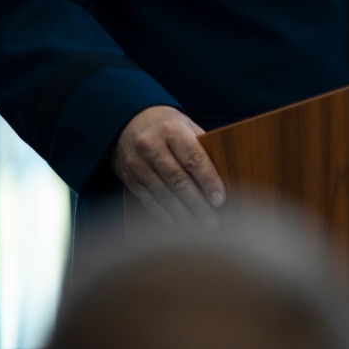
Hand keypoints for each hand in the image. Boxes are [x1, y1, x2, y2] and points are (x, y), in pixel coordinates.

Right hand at [110, 105, 226, 224]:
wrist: (126, 122)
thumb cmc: (164, 125)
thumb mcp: (184, 125)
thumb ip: (201, 146)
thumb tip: (223, 174)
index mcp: (171, 131)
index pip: (194, 159)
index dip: (208, 181)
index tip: (219, 199)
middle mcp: (152, 147)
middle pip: (179, 181)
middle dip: (198, 204)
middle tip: (212, 221)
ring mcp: (138, 165)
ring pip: (164, 195)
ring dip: (183, 214)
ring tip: (199, 226)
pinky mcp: (130, 179)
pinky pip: (150, 201)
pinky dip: (166, 215)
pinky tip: (178, 223)